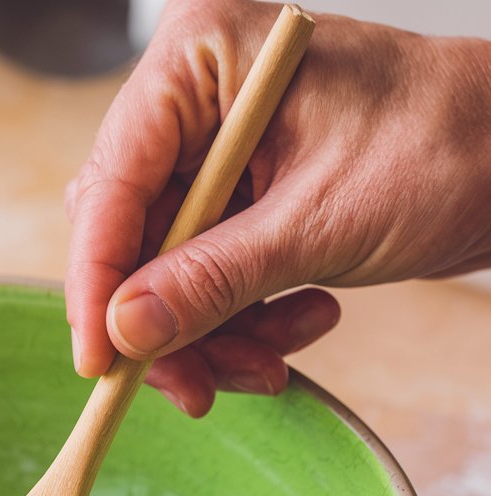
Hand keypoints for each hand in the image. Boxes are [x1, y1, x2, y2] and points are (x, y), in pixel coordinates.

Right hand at [67, 0, 490, 415]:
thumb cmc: (445, 145)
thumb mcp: (319, 222)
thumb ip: (212, 279)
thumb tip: (124, 331)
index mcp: (203, 62)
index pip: (113, 181)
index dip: (98, 280)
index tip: (98, 361)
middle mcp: (195, 103)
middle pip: (131, 237)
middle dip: (167, 321)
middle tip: (195, 386)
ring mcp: (213, 154)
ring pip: (165, 272)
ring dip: (211, 332)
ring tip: (272, 360)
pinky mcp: (235, 198)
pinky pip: (205, 278)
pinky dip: (242, 319)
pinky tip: (302, 321)